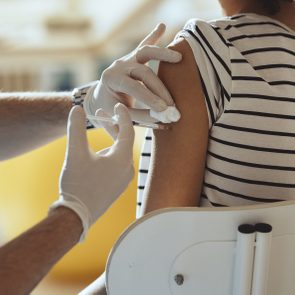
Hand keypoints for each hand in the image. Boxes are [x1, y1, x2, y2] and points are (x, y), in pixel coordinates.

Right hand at [50, 104, 134, 240]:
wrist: (77, 216)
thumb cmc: (78, 184)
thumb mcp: (75, 153)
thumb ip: (76, 128)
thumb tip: (77, 109)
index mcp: (122, 158)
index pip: (127, 130)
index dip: (122, 115)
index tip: (118, 105)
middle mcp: (128, 168)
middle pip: (123, 141)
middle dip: (112, 127)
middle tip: (100, 115)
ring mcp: (124, 179)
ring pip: (119, 154)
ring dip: (109, 142)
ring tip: (95, 138)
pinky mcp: (118, 187)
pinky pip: (117, 165)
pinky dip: (109, 155)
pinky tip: (97, 157)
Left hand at [85, 23, 181, 123]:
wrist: (101, 97)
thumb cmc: (109, 108)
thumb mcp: (118, 116)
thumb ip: (139, 116)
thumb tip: (163, 118)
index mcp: (111, 79)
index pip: (133, 87)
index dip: (149, 98)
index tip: (163, 110)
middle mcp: (118, 65)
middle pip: (143, 72)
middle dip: (159, 88)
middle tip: (171, 104)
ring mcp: (126, 59)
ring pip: (145, 52)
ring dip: (162, 54)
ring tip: (178, 58)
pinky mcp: (133, 56)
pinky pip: (144, 44)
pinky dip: (154, 35)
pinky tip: (161, 26)